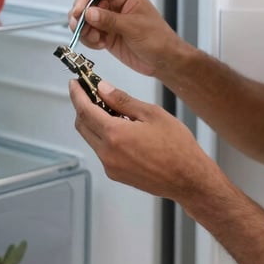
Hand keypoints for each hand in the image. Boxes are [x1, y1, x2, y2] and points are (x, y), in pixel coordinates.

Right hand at [68, 0, 182, 77]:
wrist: (164, 60)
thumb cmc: (159, 39)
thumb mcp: (133, 27)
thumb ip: (109, 20)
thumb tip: (89, 13)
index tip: (79, 11)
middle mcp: (115, 4)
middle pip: (87, 3)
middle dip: (81, 16)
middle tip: (79, 27)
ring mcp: (109, 19)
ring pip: (85, 19)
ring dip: (84, 30)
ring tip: (95, 39)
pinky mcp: (106, 33)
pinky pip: (88, 33)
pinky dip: (89, 39)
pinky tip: (100, 44)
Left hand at [68, 78, 216, 201]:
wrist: (188, 179)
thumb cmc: (177, 147)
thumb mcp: (152, 114)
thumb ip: (123, 100)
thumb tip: (102, 88)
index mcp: (115, 134)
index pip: (85, 110)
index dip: (77, 94)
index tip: (75, 83)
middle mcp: (107, 153)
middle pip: (82, 125)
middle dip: (82, 107)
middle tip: (90, 93)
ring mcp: (110, 166)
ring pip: (91, 138)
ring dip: (94, 122)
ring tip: (111, 110)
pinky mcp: (116, 174)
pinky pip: (102, 151)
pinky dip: (104, 136)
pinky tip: (121, 129)